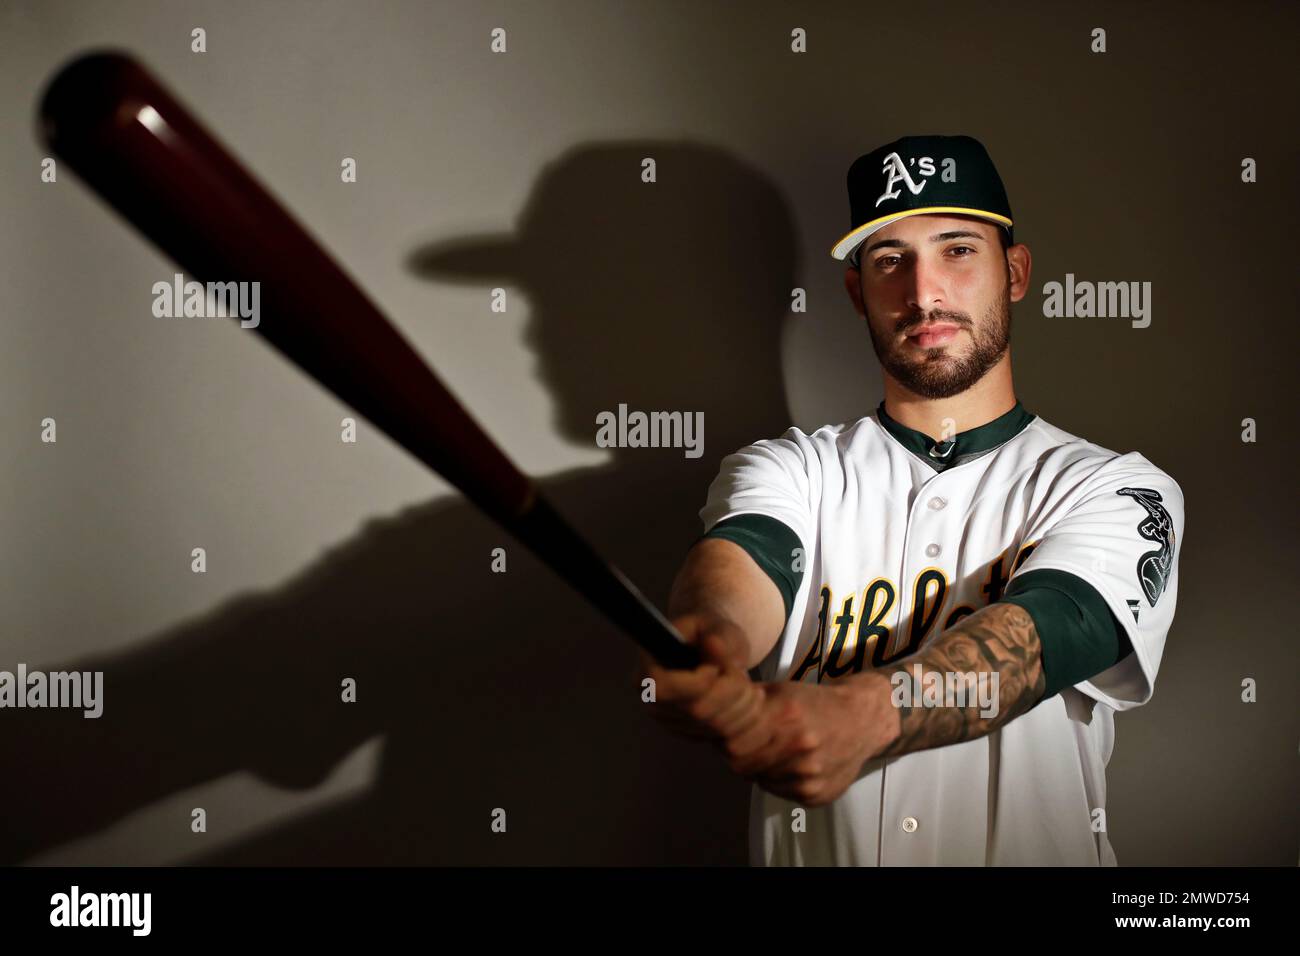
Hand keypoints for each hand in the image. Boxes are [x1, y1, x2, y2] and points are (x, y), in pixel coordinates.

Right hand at [641, 612, 765, 742]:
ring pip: (715, 727)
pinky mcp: (691, 735)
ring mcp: (671, 722)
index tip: (715, 668)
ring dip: (744, 706)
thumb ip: (717, 635)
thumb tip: (713, 644)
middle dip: (731, 692)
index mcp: (648, 669)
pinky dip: (745, 720)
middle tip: (742, 675)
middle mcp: (653, 701)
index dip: (698, 681)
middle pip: (696, 711)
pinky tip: (748, 701)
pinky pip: (723, 738)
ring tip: (751, 686)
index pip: (664, 688)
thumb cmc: (710, 632)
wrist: (712, 649)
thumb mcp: (716, 625)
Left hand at [725, 673, 897, 806]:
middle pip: (742, 763)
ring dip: (756, 766)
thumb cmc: (815, 702)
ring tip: (769, 750)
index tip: (726, 731)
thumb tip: (709, 705)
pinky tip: (786, 763)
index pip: (731, 742)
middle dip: (737, 753)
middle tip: (746, 742)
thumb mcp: (780, 691)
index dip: (724, 738)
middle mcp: (798, 749)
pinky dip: (775, 779)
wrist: (862, 721)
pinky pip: (778, 791)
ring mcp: (808, 776)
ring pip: (759, 779)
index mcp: (786, 717)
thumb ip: (746, 701)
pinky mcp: (815, 795)